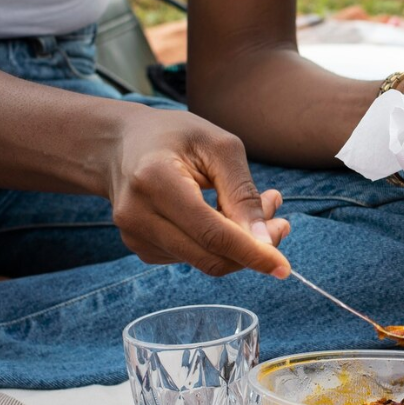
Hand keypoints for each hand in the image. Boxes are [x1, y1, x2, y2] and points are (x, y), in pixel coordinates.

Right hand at [107, 107, 290, 277]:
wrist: (120, 144)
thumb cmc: (176, 136)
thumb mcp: (219, 147)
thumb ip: (243, 193)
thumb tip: (266, 240)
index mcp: (156, 181)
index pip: (212, 234)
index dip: (252, 253)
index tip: (284, 267)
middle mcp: (138, 214)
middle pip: (209, 256)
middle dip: (253, 249)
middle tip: (280, 222)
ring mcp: (135, 236)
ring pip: (204, 260)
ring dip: (239, 244)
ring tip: (253, 207)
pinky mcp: (141, 247)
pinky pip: (192, 257)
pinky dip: (217, 244)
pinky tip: (223, 215)